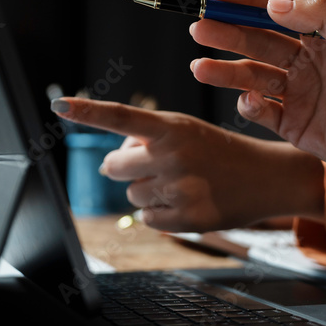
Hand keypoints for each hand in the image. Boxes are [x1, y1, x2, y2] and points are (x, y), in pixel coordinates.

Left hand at [50, 98, 324, 231]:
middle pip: (113, 166)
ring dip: (147, 190)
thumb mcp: (186, 130)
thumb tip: (107, 164)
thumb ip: (145, 139)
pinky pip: (147, 218)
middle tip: (154, 163)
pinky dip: (160, 213)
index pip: (120, 117)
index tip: (59, 106)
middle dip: (124, 166)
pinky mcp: (186, 219)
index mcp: (172, 127)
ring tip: (182, 181)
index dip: (87, 112)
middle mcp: (173, 156)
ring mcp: (179, 189)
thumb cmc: (217, 150)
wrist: (266, 176)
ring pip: (131, 194)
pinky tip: (186, 201)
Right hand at [190, 0, 325, 190]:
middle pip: (256, 41)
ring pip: (251, 76)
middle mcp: (306, 63)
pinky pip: (261, 113)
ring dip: (225, 70)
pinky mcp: (293, 126)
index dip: (246, 0)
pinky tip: (249, 101)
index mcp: (323, 38)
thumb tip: (276, 5)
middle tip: (199, 27)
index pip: (277, 10)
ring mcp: (298, 95)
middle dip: (226, 33)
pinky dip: (249, 106)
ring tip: (199, 67)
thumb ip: (324, 17)